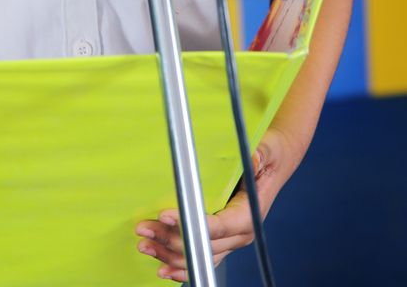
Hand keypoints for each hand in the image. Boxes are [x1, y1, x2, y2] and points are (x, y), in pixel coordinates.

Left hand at [135, 128, 287, 280]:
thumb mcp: (268, 150)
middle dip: (170, 239)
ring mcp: (230, 239)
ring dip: (169, 253)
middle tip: (143, 229)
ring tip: (144, 244)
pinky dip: (181, 265)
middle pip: (202, 243)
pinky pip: (201, 258)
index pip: (218, 226)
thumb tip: (253, 158)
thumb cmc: (270, 156)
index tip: (165, 215)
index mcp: (249, 214)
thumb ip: (260, 155)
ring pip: (198, 255)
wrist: (274, 163)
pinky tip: (162, 267)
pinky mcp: (221, 239)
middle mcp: (240, 233)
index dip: (191, 223)